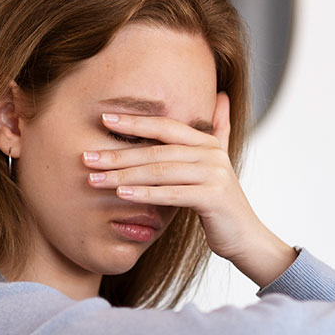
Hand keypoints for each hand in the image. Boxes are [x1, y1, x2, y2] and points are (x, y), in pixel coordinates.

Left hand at [82, 91, 270, 261]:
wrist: (247, 237)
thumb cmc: (222, 205)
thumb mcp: (220, 164)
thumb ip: (219, 131)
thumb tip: (221, 97)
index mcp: (208, 144)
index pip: (165, 127)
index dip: (134, 122)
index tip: (103, 119)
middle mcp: (211, 154)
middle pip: (157, 150)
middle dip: (119, 154)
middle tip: (87, 157)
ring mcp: (214, 175)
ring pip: (160, 171)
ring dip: (124, 175)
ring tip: (95, 179)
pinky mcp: (213, 198)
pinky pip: (172, 194)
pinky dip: (145, 194)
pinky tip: (122, 194)